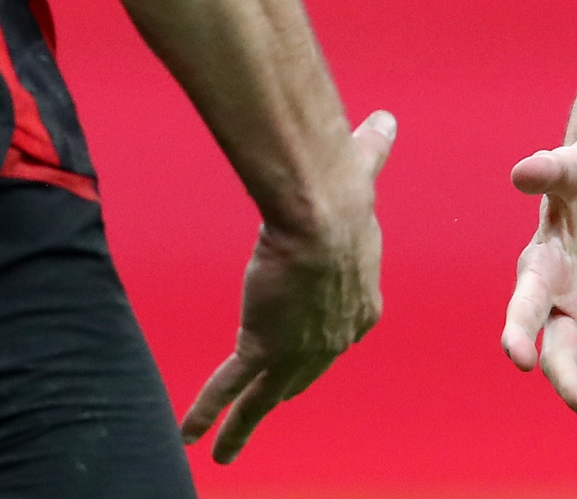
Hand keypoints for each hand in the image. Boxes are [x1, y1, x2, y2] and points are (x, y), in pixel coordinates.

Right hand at [180, 110, 397, 462]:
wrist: (322, 208)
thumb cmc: (343, 188)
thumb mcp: (363, 172)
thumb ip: (374, 150)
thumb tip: (384, 120)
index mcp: (362, 301)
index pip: (341, 331)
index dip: (324, 340)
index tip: (313, 345)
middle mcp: (334, 336)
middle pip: (306, 372)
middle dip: (289, 386)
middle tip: (276, 400)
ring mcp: (298, 348)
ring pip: (265, 397)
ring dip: (245, 426)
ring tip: (226, 455)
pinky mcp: (262, 346)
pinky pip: (230, 388)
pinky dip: (210, 414)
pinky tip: (192, 436)